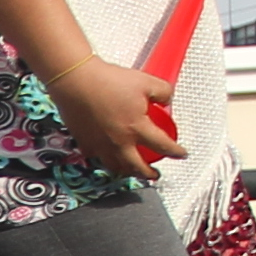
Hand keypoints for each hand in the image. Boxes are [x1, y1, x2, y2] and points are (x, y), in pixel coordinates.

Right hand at [40, 49, 182, 176]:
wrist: (76, 81)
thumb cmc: (107, 81)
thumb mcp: (146, 81)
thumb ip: (163, 92)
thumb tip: (166, 100)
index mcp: (137, 128)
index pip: (163, 146)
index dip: (175, 152)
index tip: (180, 154)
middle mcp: (119, 142)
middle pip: (137, 167)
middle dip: (149, 174)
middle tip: (154, 174)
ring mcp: (100, 145)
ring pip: (116, 167)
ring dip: (127, 172)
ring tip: (131, 170)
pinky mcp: (84, 142)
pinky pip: (97, 158)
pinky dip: (104, 160)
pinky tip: (106, 156)